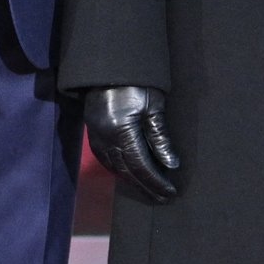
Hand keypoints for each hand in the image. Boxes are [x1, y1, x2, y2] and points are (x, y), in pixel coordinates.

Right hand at [83, 85, 179, 202]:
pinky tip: (131, 175)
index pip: (141, 165)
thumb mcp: (153, 106)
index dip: (156, 180)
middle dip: (147, 186)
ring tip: (151, 191)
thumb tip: (171, 164)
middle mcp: (105, 138)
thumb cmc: (136, 81)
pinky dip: (120, 171)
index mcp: (121, 130)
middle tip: (164, 198)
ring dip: (134, 182)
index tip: (171, 191)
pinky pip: (106, 160)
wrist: (107, 66)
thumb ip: (160, 137)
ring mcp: (96, 137)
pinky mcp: (93, 134)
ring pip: (115, 168)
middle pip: (127, 171)